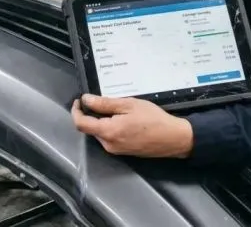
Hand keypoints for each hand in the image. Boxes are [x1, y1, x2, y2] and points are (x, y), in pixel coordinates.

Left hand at [71, 95, 193, 157]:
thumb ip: (104, 103)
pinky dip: (110, 127)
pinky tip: (122, 119)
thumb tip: (86, 100)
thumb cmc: (153, 119)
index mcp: (108, 132)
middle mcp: (109, 144)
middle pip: (90, 128)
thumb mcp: (128, 105)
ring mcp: (116, 150)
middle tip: (100, 100)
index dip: (76, 111)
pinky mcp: (123, 152)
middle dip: (91, 114)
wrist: (174, 139)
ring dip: (101, 121)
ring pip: (100, 133)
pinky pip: (109, 138)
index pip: (81, 123)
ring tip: (116, 108)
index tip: (79, 100)